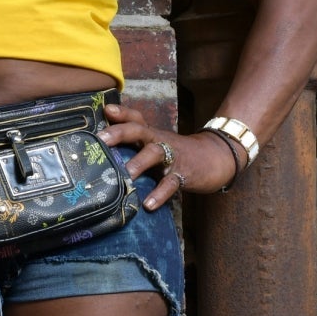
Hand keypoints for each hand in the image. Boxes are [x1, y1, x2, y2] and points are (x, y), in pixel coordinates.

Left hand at [99, 102, 241, 211]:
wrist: (215, 158)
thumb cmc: (175, 152)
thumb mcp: (155, 143)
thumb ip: (132, 142)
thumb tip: (103, 143)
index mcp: (150, 133)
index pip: (135, 118)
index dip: (121, 113)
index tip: (105, 110)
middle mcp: (159, 141)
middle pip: (139, 130)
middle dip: (120, 133)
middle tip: (101, 140)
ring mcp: (172, 156)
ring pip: (154, 153)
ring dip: (139, 163)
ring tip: (125, 176)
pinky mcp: (184, 174)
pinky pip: (170, 183)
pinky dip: (160, 194)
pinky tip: (148, 204)